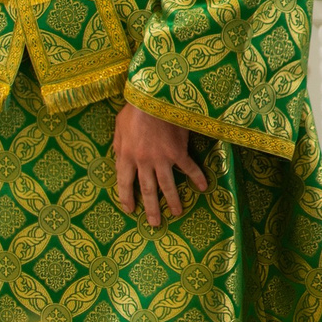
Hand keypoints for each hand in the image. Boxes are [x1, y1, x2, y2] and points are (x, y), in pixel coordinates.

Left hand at [115, 103, 211, 226]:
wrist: (154, 97)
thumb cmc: (135, 109)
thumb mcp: (118, 127)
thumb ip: (118, 146)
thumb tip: (119, 158)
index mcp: (126, 156)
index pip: (124, 183)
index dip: (126, 198)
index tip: (130, 209)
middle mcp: (143, 162)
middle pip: (147, 190)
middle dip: (150, 208)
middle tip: (154, 223)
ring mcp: (162, 159)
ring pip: (167, 185)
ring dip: (172, 201)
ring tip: (176, 213)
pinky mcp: (178, 152)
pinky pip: (189, 168)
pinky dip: (197, 178)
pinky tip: (203, 188)